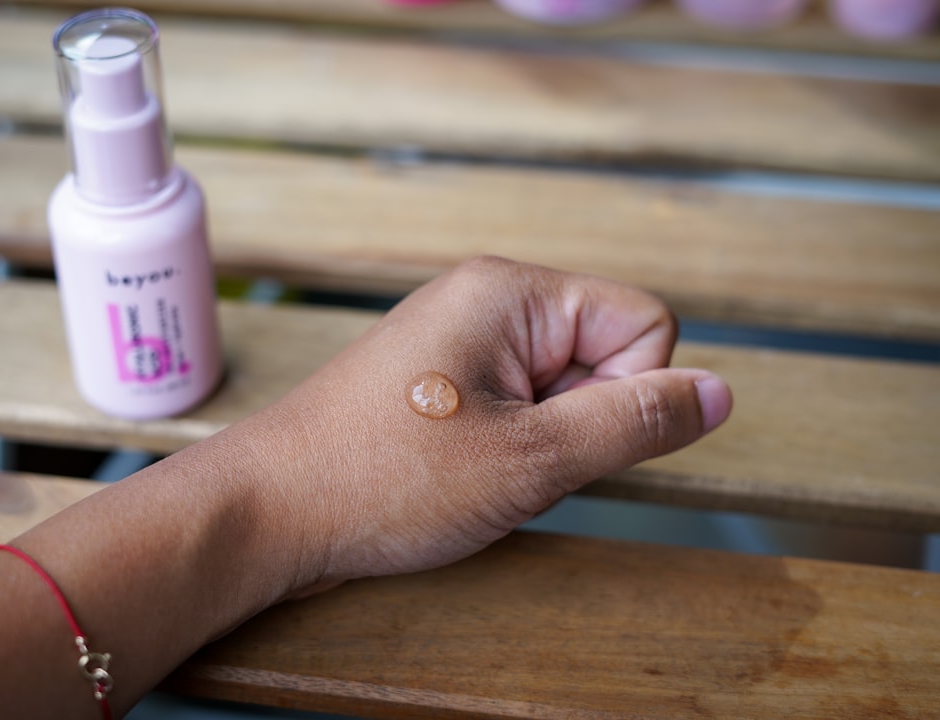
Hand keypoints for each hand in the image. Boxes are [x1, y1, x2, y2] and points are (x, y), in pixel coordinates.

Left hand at [238, 256, 732, 588]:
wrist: (270, 513)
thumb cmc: (385, 479)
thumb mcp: (530, 460)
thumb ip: (634, 423)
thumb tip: (722, 393)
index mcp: (512, 290)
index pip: (645, 323)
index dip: (627, 395)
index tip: (556, 438)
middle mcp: (487, 299)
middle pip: (604, 355)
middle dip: (578, 423)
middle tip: (507, 458)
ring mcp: (460, 339)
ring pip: (562, 391)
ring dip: (543, 444)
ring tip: (475, 470)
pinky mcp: (441, 380)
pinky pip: (518, 408)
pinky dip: (510, 451)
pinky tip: (458, 474)